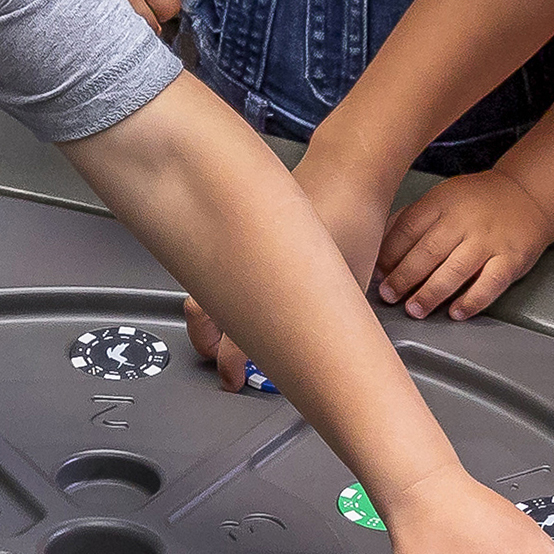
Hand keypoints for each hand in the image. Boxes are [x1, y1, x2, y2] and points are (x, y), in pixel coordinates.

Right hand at [191, 138, 400, 385]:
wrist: (347, 172)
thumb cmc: (353, 223)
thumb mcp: (348, 288)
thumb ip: (326, 319)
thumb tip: (321, 346)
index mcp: (264, 292)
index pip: (233, 347)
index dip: (231, 370)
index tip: (235, 381)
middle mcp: (239, 268)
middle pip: (201, 317)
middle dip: (206, 343)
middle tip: (221, 362)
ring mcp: (233, 244)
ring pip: (199, 287)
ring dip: (206, 312)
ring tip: (218, 329)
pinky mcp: (239, 226)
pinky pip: (215, 261)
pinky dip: (217, 280)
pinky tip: (234, 287)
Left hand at [377, 170, 553, 319]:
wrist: (527, 195)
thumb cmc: (475, 202)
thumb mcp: (441, 198)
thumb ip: (411, 220)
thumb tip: (378, 250)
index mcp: (441, 203)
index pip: (408, 229)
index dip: (388, 255)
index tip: (375, 275)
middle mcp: (464, 220)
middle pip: (428, 251)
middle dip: (404, 277)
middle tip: (388, 296)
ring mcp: (489, 240)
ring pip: (456, 270)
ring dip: (431, 293)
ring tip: (414, 309)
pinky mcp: (511, 258)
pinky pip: (490, 284)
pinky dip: (472, 301)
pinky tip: (455, 313)